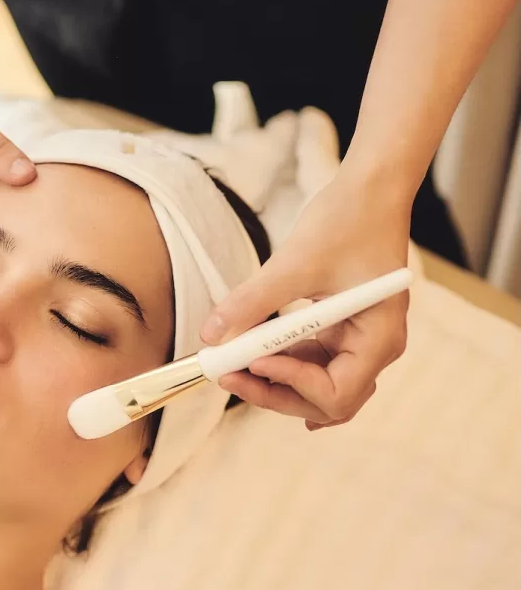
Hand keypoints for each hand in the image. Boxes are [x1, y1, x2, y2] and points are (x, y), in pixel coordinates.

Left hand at [199, 166, 413, 429]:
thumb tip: (210, 336)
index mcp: (379, 338)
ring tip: (228, 363)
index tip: (252, 361)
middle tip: (227, 375)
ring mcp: (359, 340)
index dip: (292, 384)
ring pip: (315, 386)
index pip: (336, 393)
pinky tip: (245, 353)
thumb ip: (252, 302)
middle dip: (276, 393)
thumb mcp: (295, 263)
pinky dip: (280, 360)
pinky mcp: (342, 329)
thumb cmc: (347, 219)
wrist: (370, 188)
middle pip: (325, 401)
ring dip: (274, 380)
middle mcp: (375, 348)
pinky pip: (310, 361)